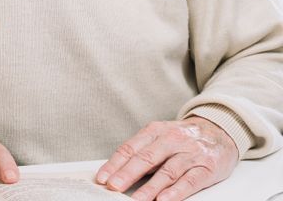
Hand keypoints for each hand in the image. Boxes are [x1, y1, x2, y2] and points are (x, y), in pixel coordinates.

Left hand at [96, 117, 238, 199]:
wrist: (220, 130)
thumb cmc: (184, 137)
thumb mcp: (161, 136)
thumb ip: (143, 151)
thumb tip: (118, 172)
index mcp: (155, 131)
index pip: (131, 148)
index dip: (115, 163)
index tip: (103, 178)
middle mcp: (172, 139)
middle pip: (146, 158)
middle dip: (128, 174)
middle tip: (114, 186)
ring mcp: (190, 153)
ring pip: (167, 171)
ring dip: (150, 188)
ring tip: (137, 200)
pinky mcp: (207, 167)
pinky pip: (190, 180)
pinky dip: (176, 192)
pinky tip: (164, 200)